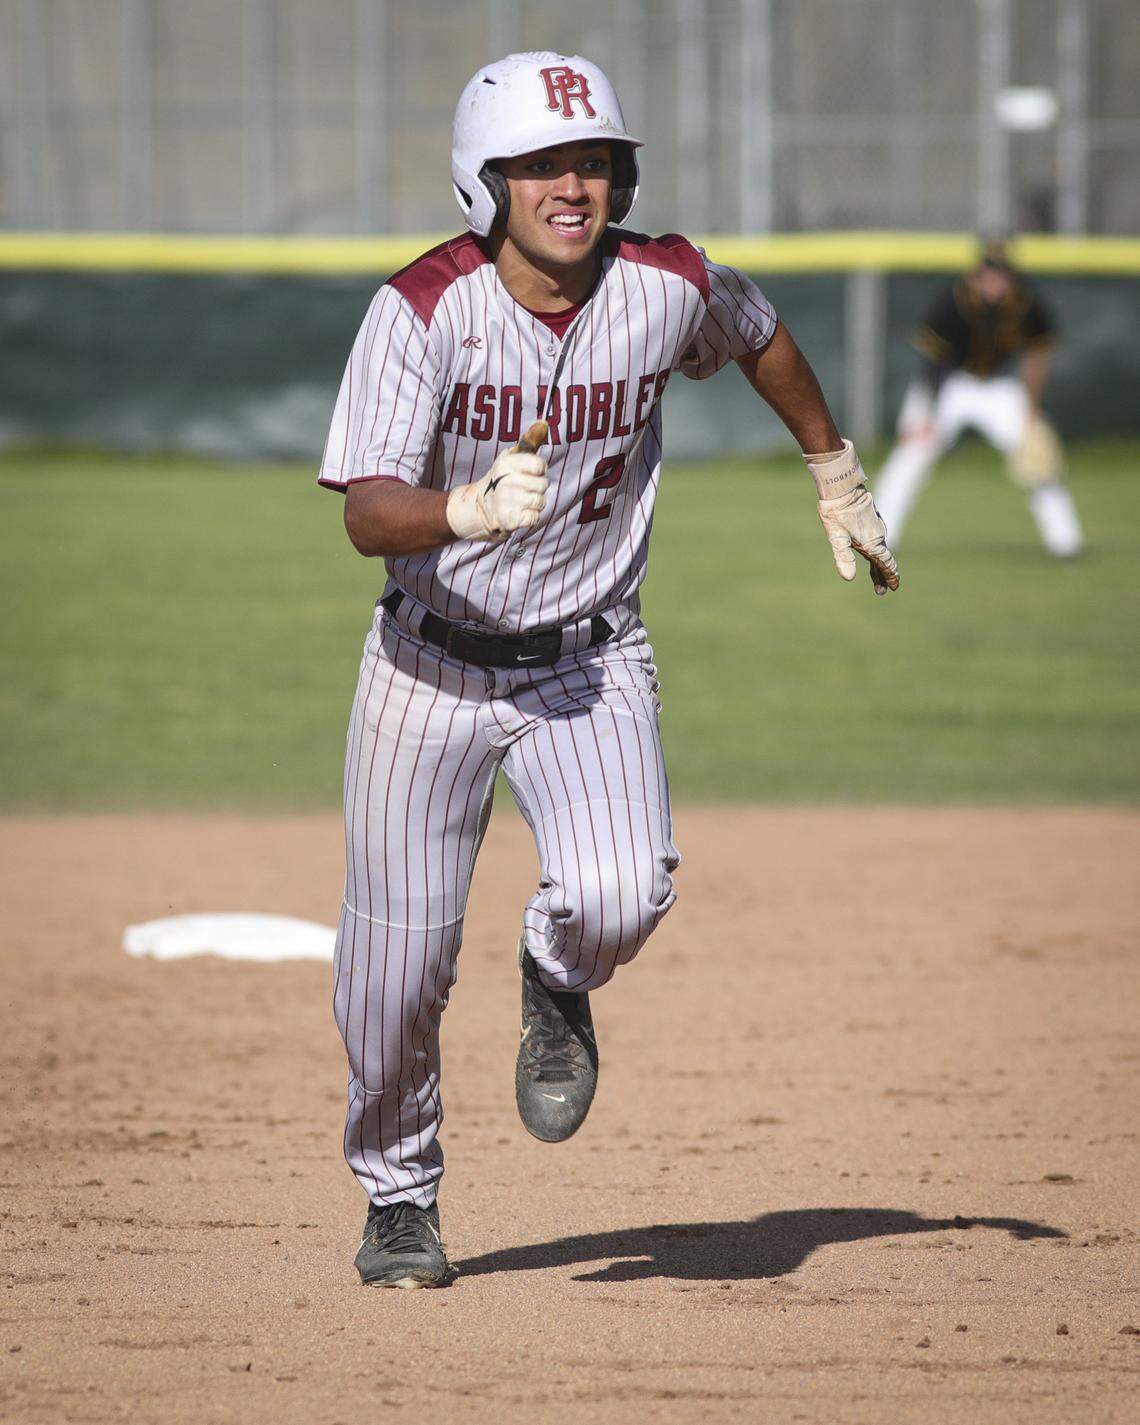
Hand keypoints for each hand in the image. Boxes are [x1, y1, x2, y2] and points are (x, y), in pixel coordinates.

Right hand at [446, 421, 548, 542]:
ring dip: (534, 503)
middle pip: (543, 485)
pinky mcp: (509, 520)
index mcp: (506, 463)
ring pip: (540, 501)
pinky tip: (519, 513)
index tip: (529, 472)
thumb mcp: (512, 458)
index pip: (539, 465)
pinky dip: (530, 517)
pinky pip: (535, 518)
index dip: (539, 470)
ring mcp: (506, 501)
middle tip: (522, 489)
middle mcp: (505, 481)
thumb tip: (544, 423)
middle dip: (537, 488)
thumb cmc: (502, 479)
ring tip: (520, 501)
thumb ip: (530, 441)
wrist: (480, 507)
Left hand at [805, 439, 899, 596]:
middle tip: (881, 591)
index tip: (893, 587)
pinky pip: (877, 540)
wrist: (841, 486)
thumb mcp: (837, 538)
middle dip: (882, 575)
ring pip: (881, 549)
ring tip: (876, 576)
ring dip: (879, 563)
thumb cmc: (837, 512)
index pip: (886, 564)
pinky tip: (870, 551)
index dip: (890, 577)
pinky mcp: (872, 519)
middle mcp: (878, 536)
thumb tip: (849, 578)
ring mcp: (877, 526)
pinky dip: (876, 551)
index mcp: (872, 543)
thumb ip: (843, 558)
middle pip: (884, 560)